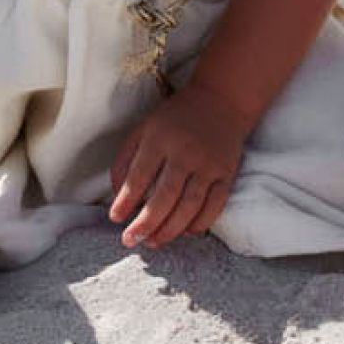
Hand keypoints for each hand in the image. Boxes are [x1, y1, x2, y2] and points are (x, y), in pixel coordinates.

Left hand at [109, 86, 248, 248]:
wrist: (222, 101)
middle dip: (146, 223)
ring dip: (170, 229)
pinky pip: (215, 205)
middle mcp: (185, 152)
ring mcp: (208, 164)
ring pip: (189, 206)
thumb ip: (126, 159)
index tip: (115, 219)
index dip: (125, 201)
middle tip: (131, 241)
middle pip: (165, 196)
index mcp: (159, 138)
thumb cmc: (175, 119)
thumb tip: (118, 196)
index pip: (139, 176)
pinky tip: (185, 232)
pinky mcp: (227, 173)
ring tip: (154, 242)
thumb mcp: (144, 129)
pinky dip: (200, 223)